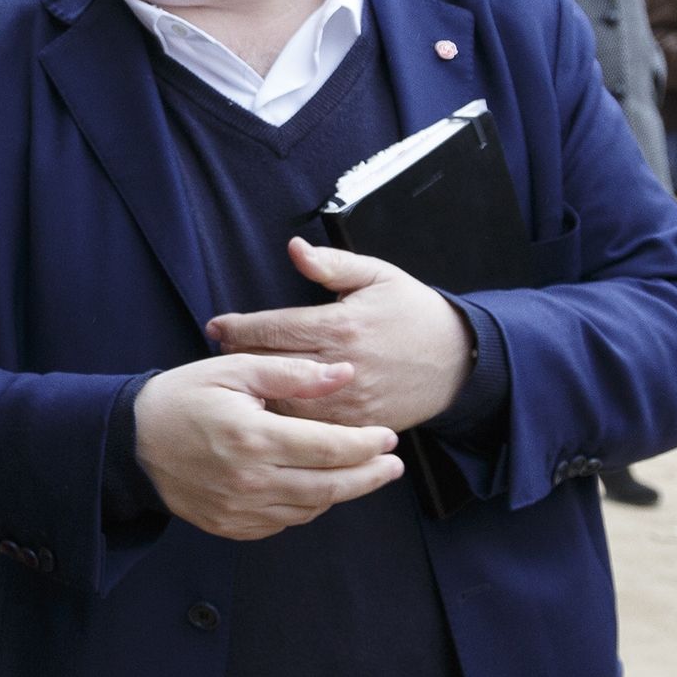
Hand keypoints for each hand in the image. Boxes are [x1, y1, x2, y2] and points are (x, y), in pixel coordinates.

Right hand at [132, 354, 403, 541]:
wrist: (128, 442)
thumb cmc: (181, 397)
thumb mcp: (233, 370)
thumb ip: (291, 372)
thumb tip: (343, 373)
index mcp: (253, 437)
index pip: (331, 448)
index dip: (368, 445)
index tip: (389, 438)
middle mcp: (250, 480)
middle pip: (330, 487)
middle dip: (369, 477)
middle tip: (393, 466)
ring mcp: (239, 508)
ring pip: (310, 509)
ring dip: (340, 492)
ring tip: (357, 474)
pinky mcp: (229, 525)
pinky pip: (283, 523)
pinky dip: (306, 507)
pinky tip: (313, 488)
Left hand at [206, 239, 474, 431]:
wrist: (460, 360)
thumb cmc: (413, 312)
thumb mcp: (378, 276)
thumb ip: (332, 265)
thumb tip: (294, 247)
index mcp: (342, 325)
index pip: (274, 327)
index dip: (237, 327)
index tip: (216, 326)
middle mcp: (342, 366)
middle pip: (270, 366)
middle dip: (239, 359)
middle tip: (220, 354)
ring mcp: (349, 401)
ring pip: (284, 403)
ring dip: (257, 393)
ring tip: (236, 383)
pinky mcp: (357, 427)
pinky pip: (309, 430)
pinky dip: (284, 421)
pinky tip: (267, 411)